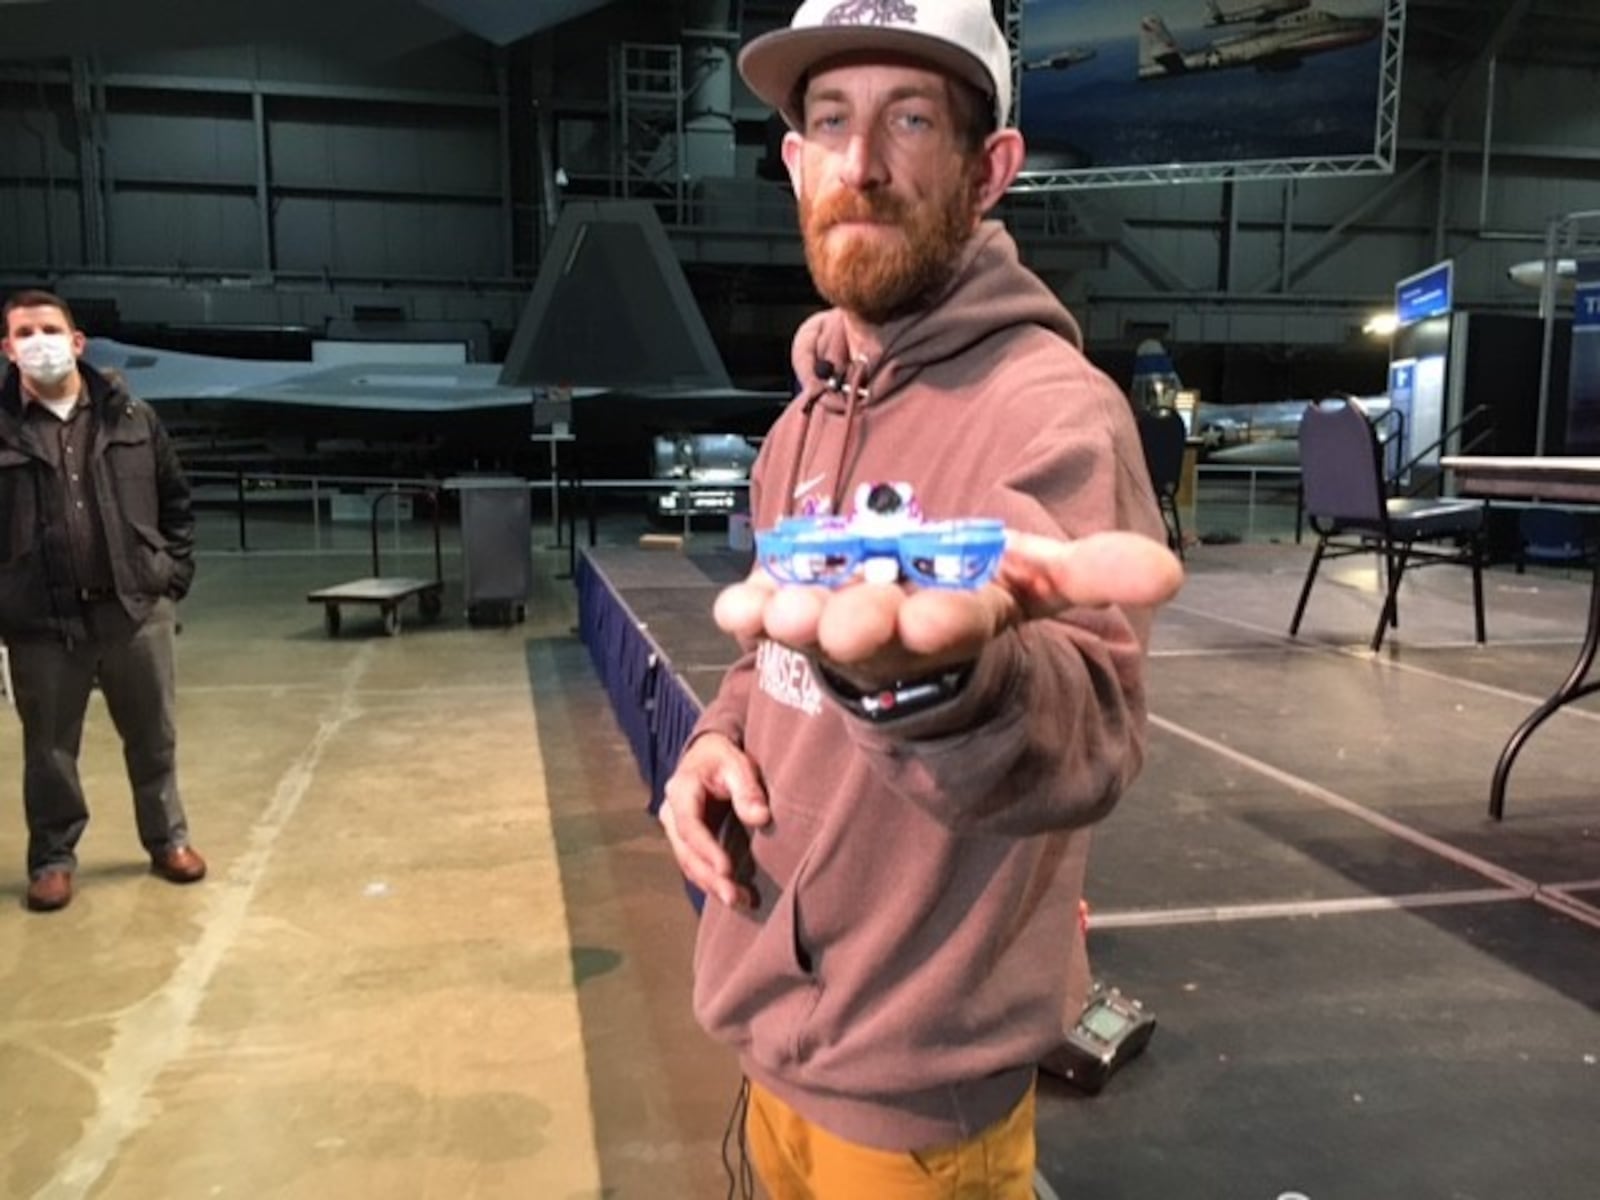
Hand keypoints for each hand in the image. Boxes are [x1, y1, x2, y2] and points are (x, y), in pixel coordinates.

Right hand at [659, 732, 769, 908]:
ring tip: (738, 901)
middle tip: (733, 896)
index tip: (727, 869)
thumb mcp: (738, 764)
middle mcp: (671, 812)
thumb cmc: (724, 758)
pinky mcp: (685, 840)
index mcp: (681, 790)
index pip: (690, 826)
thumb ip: (748, 790)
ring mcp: (675, 828)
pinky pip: (694, 864)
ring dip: (710, 884)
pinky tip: (732, 895)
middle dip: (709, 877)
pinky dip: (711, 881)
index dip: (706, 850)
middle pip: (686, 851)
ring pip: (688, 863)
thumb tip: (760, 817)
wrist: (708, 756)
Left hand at [714, 529, 1182, 689]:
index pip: (960, 627)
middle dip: (869, 626)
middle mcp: (896, 636)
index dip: (952, 622)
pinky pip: (762, 617)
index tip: (942, 617)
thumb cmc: (970, 602)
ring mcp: (838, 632)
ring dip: (800, 623)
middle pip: (883, 635)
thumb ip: (1094, 572)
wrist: (904, 634)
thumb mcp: (1037, 580)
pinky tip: (733, 604)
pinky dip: (747, 611)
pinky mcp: (790, 616)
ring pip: (818, 632)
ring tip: (783, 613)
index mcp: (958, 625)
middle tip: (853, 620)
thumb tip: (1171, 573)